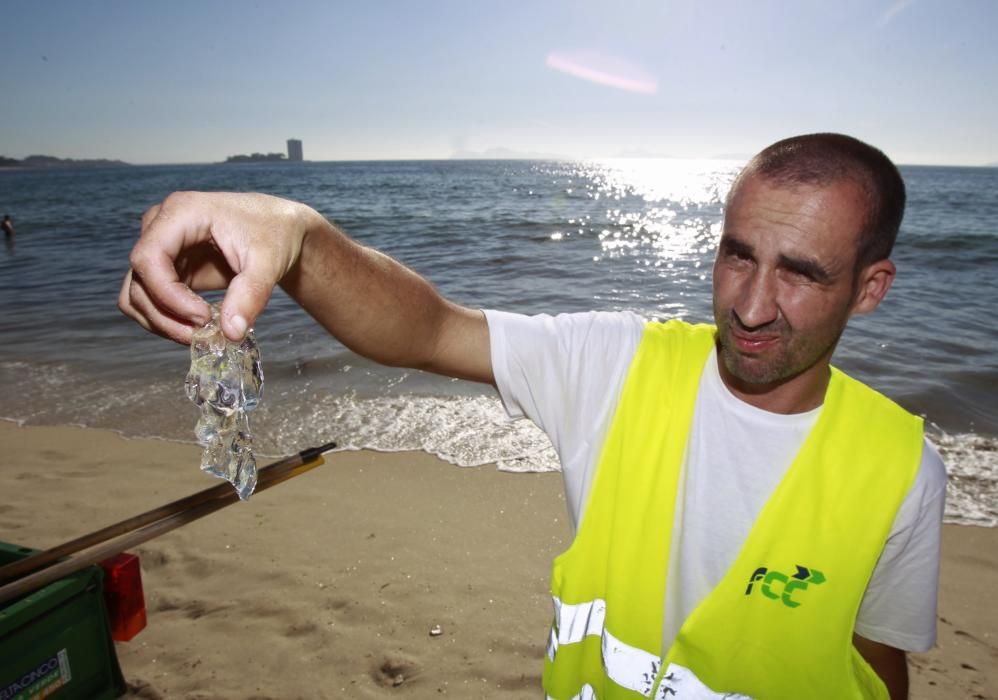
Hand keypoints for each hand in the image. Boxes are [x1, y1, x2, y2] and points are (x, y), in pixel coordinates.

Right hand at [119, 191, 315, 343]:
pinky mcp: (167, 269)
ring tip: (199, 335)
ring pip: (136, 294)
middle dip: (166, 316)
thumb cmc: (274, 234)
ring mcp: (160, 248)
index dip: (168, 295)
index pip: (148, 258)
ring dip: (160, 322)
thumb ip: (251, 295)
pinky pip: (150, 300)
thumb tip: (231, 333)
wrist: (279, 230)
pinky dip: (166, 319)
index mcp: (181, 212)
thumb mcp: (269, 263)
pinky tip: (196, 328)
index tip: (202, 318)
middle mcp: (160, 227)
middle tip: (203, 335)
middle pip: (138, 280)